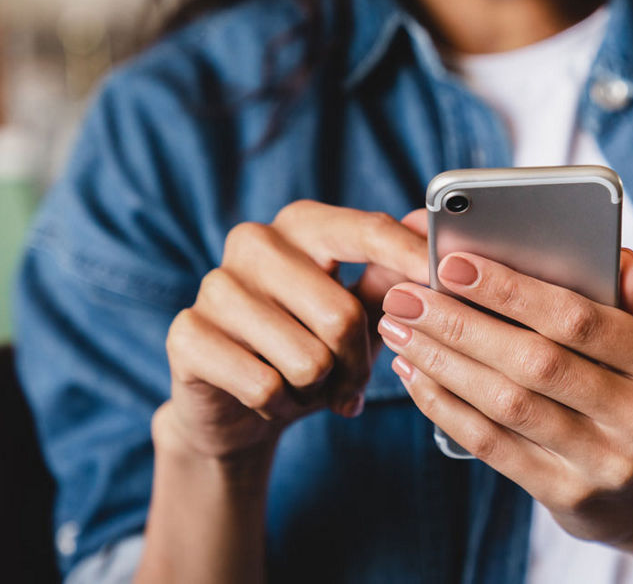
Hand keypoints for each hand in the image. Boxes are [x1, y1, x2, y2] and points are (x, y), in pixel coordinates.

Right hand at [156, 202, 428, 462]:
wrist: (237, 407)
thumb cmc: (310, 347)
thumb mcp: (359, 313)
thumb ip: (392, 276)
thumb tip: (430, 230)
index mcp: (302, 224)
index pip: (365, 231)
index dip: (409, 257)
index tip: (445, 278)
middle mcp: (254, 242)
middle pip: (342, 314)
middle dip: (357, 364)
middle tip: (350, 382)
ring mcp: (215, 285)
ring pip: (307, 359)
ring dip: (318, 389)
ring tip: (306, 386)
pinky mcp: (187, 334)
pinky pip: (264, 386)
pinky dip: (280, 406)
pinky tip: (271, 399)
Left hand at [376, 249, 632, 550]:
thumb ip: (631, 300)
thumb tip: (619, 259)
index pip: (581, 320)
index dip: (512, 290)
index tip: (453, 264)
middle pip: (536, 363)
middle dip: (461, 324)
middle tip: (407, 296)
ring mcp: (605, 463)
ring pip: (508, 405)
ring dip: (443, 362)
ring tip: (400, 329)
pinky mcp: (567, 496)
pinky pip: (493, 445)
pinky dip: (446, 406)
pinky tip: (415, 375)